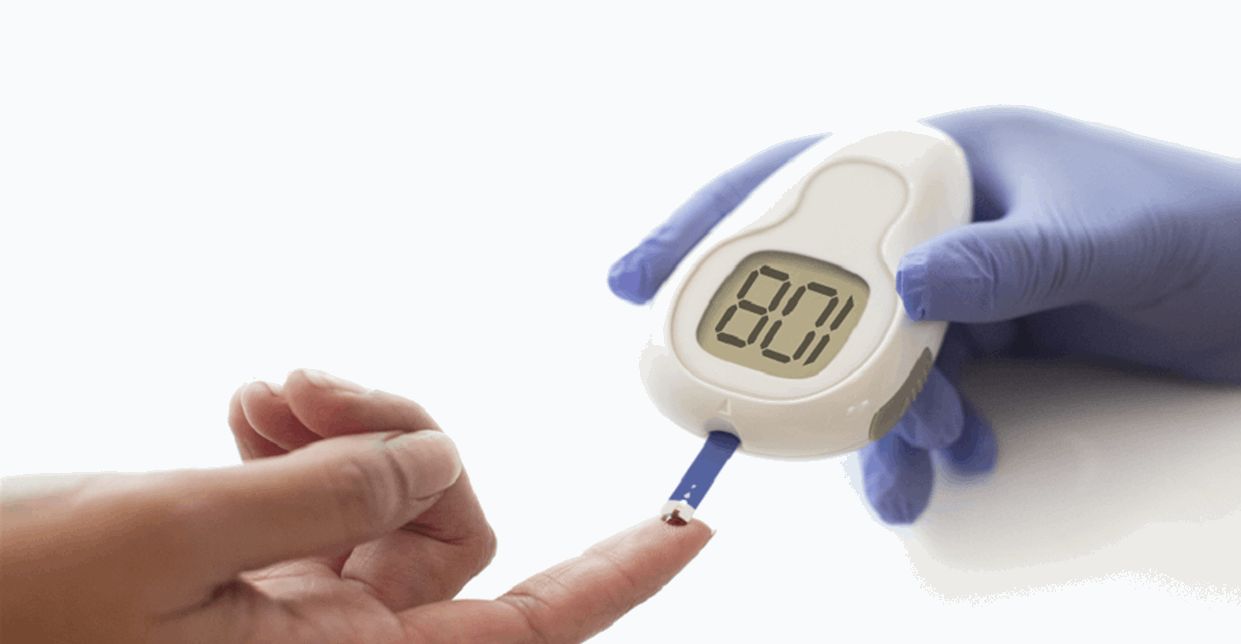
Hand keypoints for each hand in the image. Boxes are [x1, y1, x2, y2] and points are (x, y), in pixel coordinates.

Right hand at [0, 370, 711, 642]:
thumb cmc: (12, 607)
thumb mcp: (173, 538)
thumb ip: (327, 493)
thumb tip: (436, 461)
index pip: (525, 628)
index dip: (615, 577)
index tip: (685, 530)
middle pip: (451, 527)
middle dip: (402, 439)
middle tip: (310, 390)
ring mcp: (295, 610)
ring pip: (392, 499)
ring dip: (344, 429)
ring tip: (263, 397)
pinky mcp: (255, 570)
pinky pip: (330, 494)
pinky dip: (303, 441)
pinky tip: (249, 414)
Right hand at [607, 106, 1240, 523]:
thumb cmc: (1219, 229)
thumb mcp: (1115, 238)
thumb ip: (1013, 258)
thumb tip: (911, 289)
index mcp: (950, 153)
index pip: (803, 176)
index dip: (712, 221)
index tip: (641, 278)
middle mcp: (943, 213)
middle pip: (824, 278)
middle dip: (798, 356)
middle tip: (766, 418)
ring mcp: (965, 277)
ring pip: (877, 349)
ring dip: (877, 418)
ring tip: (897, 477)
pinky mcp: (996, 334)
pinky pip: (929, 386)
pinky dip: (930, 433)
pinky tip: (954, 460)